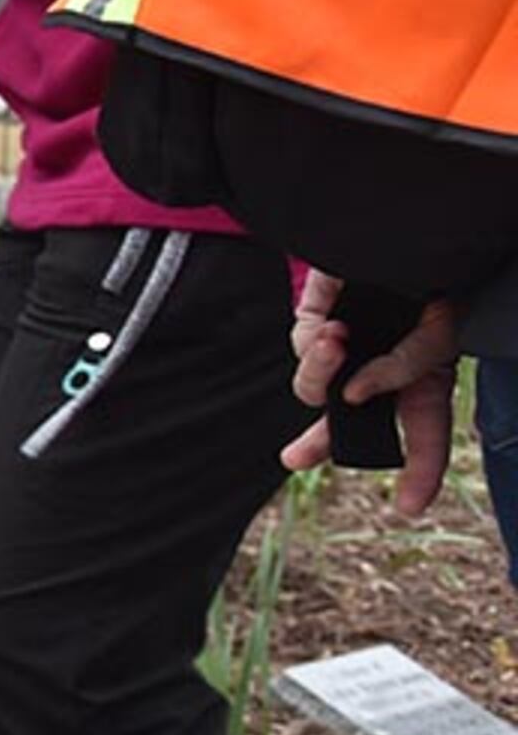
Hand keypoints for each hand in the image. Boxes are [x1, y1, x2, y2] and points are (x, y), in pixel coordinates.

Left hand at [285, 270, 462, 514]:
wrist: (403, 227)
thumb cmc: (437, 278)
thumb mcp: (439, 332)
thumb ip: (403, 372)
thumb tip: (352, 398)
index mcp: (424, 374)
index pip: (426, 432)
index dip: (420, 472)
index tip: (406, 507)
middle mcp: (381, 365)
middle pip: (346, 419)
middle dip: (320, 441)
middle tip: (295, 458)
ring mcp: (347, 345)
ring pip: (314, 391)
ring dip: (321, 375)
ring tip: (339, 342)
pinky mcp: (315, 321)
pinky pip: (304, 355)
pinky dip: (317, 350)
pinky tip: (334, 330)